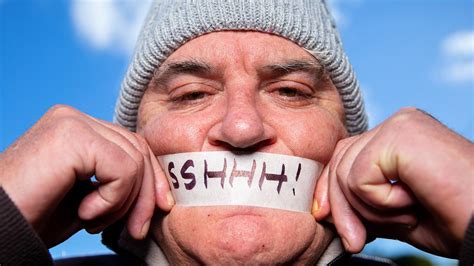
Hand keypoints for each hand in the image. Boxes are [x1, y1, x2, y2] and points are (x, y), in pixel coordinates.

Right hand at [0, 105, 172, 246]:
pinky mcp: (72, 136)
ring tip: (93, 220)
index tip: (159, 208)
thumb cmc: (35, 215)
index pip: (132, 144)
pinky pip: (122, 169)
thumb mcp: (90, 197)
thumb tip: (161, 195)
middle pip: (137, 149)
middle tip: (137, 229)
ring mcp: (72, 122)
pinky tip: (85, 213)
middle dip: (145, 194)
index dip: (152, 177)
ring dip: (124, 203)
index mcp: (77, 127)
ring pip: (134, 161)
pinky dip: (112, 200)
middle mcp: (74, 117)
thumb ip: (121, 184)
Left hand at [313, 107, 473, 257]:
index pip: (346, 155)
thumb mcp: (394, 213)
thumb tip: (324, 209)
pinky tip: (412, 202)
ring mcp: (400, 125)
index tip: (325, 219)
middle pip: (340, 161)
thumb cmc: (452, 219)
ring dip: (369, 210)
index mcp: (398, 136)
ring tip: (406, 216)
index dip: (330, 189)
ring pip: (346, 172)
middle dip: (340, 207)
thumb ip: (362, 203)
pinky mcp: (401, 135)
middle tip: (355, 241)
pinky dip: (381, 203)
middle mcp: (398, 123)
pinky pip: (360, 177)